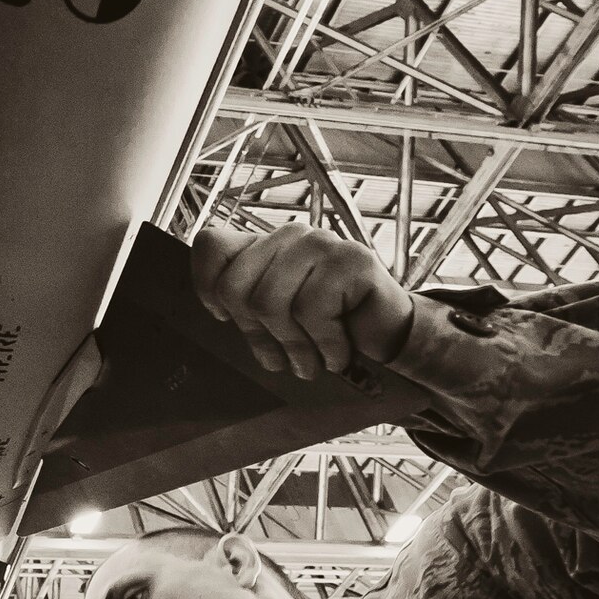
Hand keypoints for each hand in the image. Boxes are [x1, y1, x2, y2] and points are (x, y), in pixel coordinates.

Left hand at [192, 223, 414, 379]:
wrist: (390, 341)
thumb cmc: (328, 334)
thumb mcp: (275, 323)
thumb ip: (244, 309)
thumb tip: (218, 310)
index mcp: (264, 246)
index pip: (210, 245)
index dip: (208, 289)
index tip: (229, 319)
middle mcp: (289, 236)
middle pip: (234, 287)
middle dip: (256, 334)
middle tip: (283, 357)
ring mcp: (321, 244)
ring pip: (270, 302)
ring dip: (293, 347)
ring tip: (312, 361)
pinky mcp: (354, 258)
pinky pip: (312, 309)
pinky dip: (326, 345)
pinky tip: (339, 351)